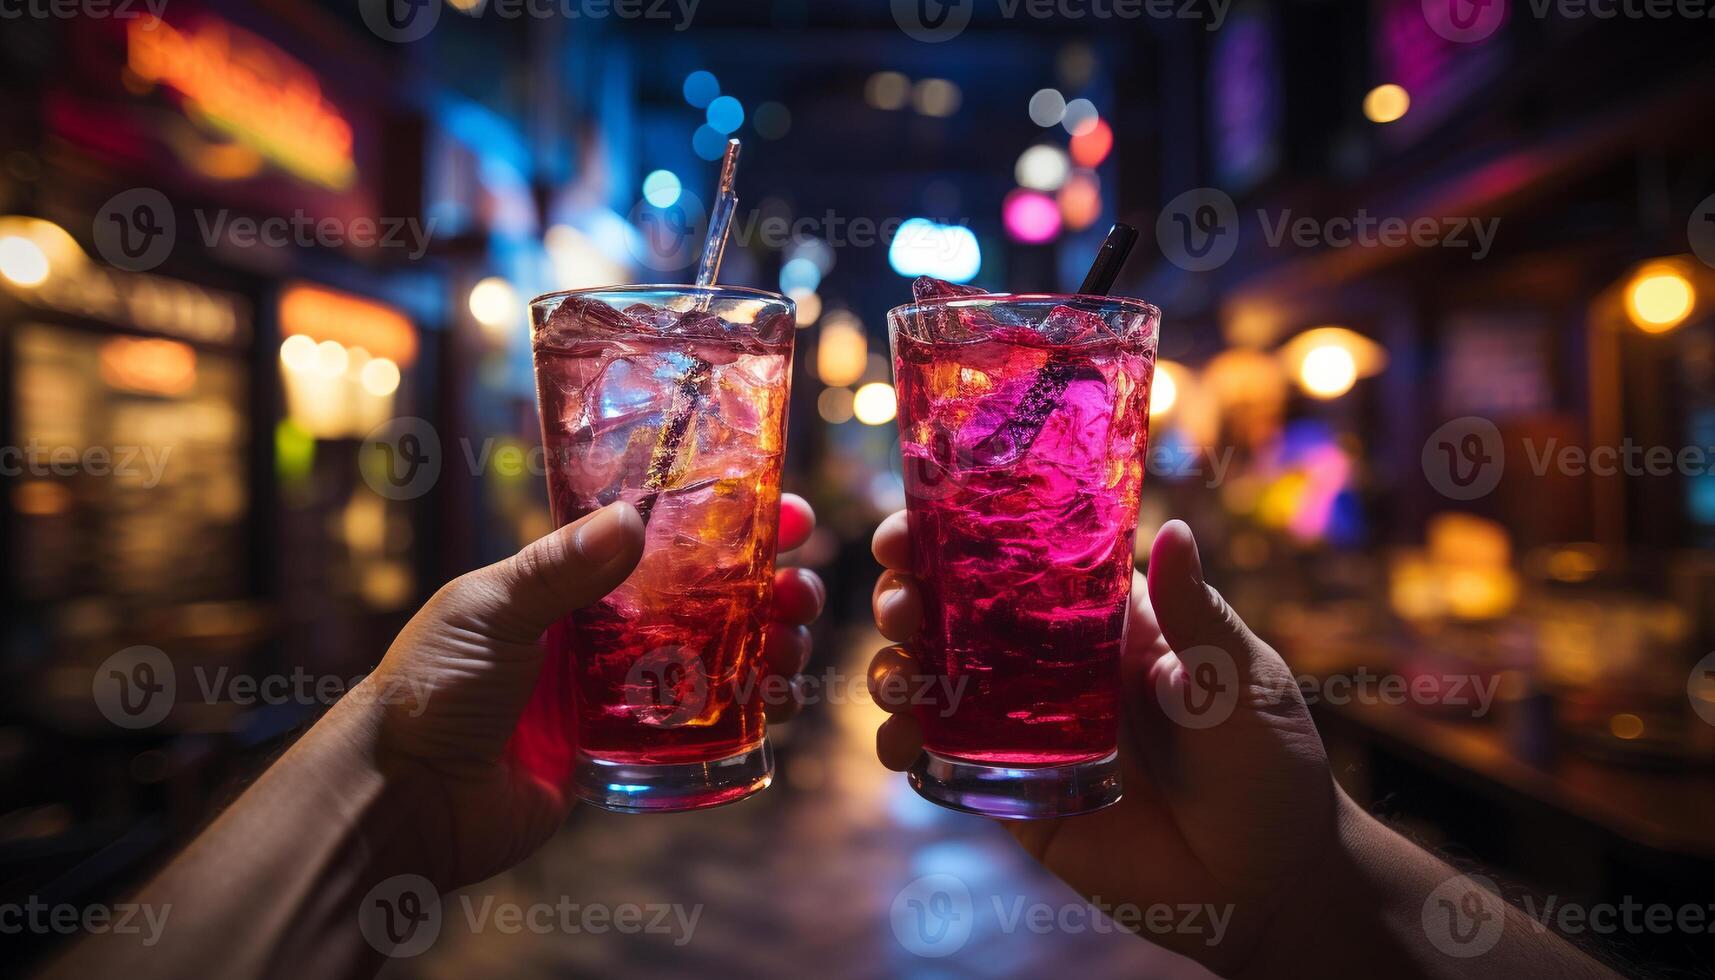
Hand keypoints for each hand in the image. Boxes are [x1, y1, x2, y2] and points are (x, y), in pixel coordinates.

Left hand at [357, 495, 822, 890]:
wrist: (405, 800)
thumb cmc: (431, 689)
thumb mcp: (490, 611)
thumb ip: (559, 569)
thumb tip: (634, 519)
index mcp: (568, 583)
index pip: (662, 538)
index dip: (726, 521)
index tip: (784, 512)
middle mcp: (603, 630)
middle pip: (707, 596)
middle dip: (765, 586)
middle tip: (801, 585)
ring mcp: (618, 691)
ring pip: (716, 656)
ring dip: (766, 643)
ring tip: (793, 641)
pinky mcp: (625, 750)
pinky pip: (698, 725)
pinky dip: (744, 710)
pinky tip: (776, 700)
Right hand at [867, 513, 1337, 975]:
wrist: (1268, 882)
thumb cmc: (1270, 765)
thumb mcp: (1241, 681)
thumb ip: (1198, 617)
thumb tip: (1173, 532)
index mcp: (1101, 618)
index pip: (1016, 557)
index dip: (953, 532)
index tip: (910, 525)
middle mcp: (1051, 664)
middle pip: (954, 611)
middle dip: (908, 595)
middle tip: (902, 603)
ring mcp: (1024, 729)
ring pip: (934, 681)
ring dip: (895, 666)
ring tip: (898, 676)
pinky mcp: (1012, 794)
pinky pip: (942, 763)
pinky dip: (905, 747)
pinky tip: (900, 744)